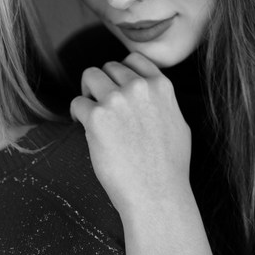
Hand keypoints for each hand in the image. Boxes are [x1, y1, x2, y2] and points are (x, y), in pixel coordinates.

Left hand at [70, 52, 191, 214]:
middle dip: (103, 84)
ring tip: (90, 113)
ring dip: (87, 92)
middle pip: (108, 67)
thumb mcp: (178, 123)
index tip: (117, 88)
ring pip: (89, 75)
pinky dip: (77, 114)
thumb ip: (162, 100)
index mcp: (161, 86)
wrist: (157, 195)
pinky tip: (83, 127)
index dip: (121, 73)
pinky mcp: (96, 117)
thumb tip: (149, 89)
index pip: (133, 59)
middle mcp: (139, 87)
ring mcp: (117, 100)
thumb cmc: (169, 167)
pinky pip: (77, 103)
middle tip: (101, 105)